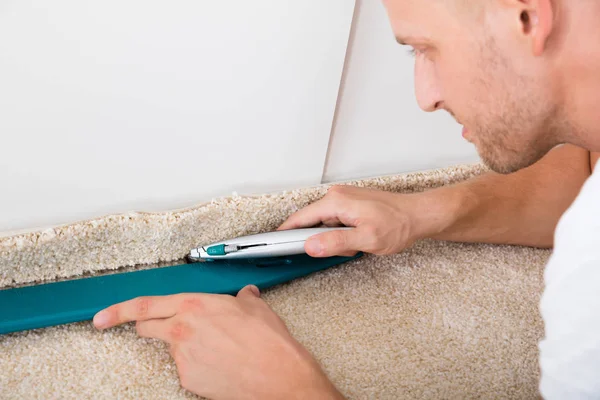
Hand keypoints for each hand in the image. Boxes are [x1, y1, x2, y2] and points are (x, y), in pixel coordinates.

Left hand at [92, 285, 343, 399]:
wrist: (278, 377)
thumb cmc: (268, 342)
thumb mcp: (256, 309)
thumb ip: (243, 299)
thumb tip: (245, 296)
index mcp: (194, 305)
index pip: (143, 306)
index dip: (117, 310)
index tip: (100, 317)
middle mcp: (182, 330)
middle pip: (147, 328)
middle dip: (151, 327)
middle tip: (169, 330)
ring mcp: (183, 358)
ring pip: (172, 349)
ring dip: (186, 346)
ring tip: (219, 348)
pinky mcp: (189, 380)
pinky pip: (187, 368)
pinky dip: (198, 365)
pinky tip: (220, 363)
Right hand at [278, 185, 436, 256]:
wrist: (419, 216)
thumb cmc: (398, 225)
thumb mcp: (366, 239)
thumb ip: (336, 242)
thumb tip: (310, 246)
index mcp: (336, 201)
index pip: (300, 219)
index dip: (285, 233)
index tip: (273, 245)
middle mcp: (337, 196)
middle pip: (312, 223)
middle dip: (322, 241)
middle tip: (344, 250)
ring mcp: (344, 199)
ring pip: (325, 225)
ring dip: (335, 239)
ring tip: (358, 244)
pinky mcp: (350, 205)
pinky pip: (336, 223)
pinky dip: (343, 234)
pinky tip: (359, 239)